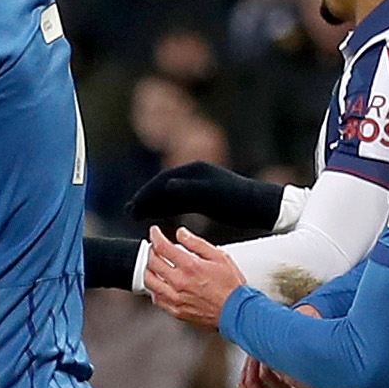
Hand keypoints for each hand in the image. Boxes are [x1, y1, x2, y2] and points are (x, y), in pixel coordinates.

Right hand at [132, 160, 279, 234]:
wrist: (259, 206)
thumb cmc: (237, 201)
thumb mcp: (213, 197)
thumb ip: (189, 191)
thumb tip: (166, 186)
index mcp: (195, 172)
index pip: (163, 181)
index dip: (146, 194)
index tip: (132, 206)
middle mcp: (194, 175)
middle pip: (163, 186)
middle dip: (145, 198)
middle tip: (129, 211)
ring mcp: (199, 185)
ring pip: (170, 194)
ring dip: (153, 204)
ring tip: (137, 215)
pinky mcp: (204, 196)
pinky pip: (179, 201)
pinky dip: (166, 207)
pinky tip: (158, 215)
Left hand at [139, 226, 247, 330]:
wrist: (236, 312)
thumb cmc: (231, 287)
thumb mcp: (219, 257)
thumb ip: (197, 243)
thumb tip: (182, 234)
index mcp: (190, 267)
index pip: (163, 246)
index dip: (155, 236)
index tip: (155, 232)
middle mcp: (179, 282)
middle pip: (153, 262)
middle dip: (151, 251)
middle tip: (155, 247)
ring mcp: (176, 298)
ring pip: (150, 281)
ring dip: (149, 270)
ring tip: (154, 265)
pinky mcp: (176, 311)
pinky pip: (156, 299)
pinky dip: (154, 289)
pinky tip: (160, 285)